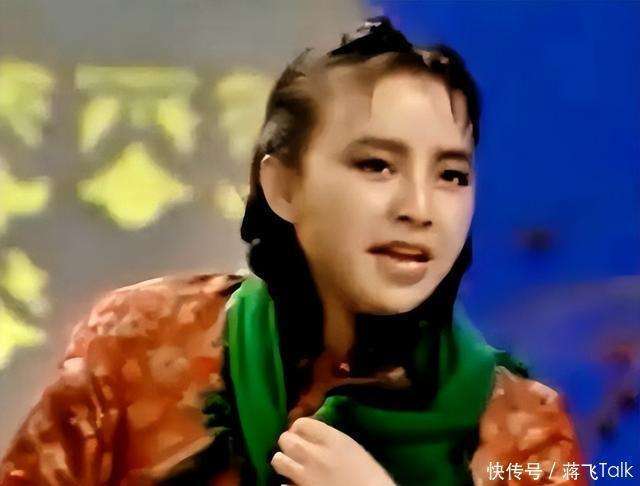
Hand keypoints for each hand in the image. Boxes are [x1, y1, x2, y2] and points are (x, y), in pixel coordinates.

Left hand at [271, 417, 395, 485]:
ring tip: (292, 465)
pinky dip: (287, 483)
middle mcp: (313, 454)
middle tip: (297, 449)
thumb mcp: (350, 446)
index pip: (301, 423)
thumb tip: (312, 432)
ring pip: (277, 460)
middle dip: (289, 442)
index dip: (300, 428)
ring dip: (283, 460)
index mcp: (330, 438)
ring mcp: (304, 475)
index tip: (305, 434)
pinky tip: (296, 483)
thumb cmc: (368, 473)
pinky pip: (283, 484)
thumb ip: (329, 437)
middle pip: (285, 439)